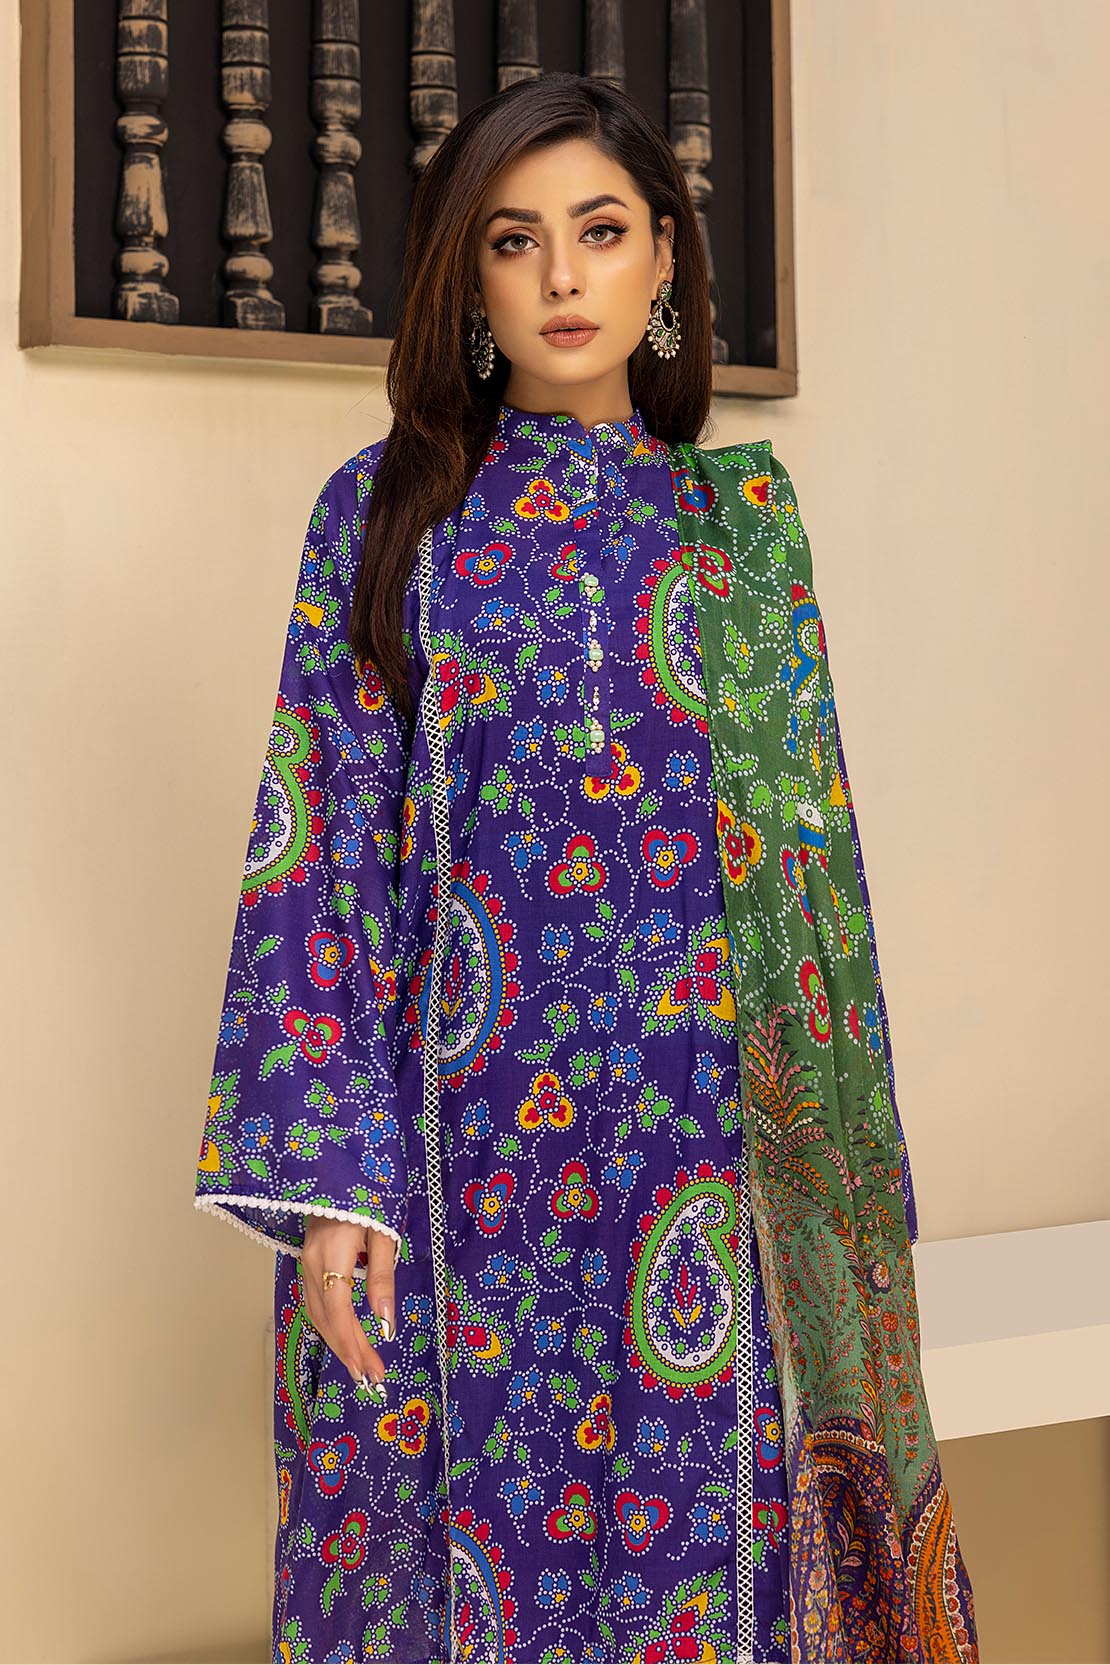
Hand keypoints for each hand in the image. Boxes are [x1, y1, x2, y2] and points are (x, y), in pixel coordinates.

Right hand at [300, 1215, 396, 1396]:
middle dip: (348, 1352)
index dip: (353, 1343)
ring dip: (338, 1343)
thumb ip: (382, 1277)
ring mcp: (304, 1264)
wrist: (337, 1174)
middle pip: (326, 1319)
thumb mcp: (382, 1234)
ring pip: (317, 1315)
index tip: (371, 1369)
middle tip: (370, 1379)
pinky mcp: (306, 1264)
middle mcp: (311, 1263)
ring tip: (360, 1366)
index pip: (339, 1310)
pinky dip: (329, 1326)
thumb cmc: (366, 1198)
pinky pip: (314, 1304)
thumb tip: (385, 1322)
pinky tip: (344, 1339)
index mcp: (332, 1254)